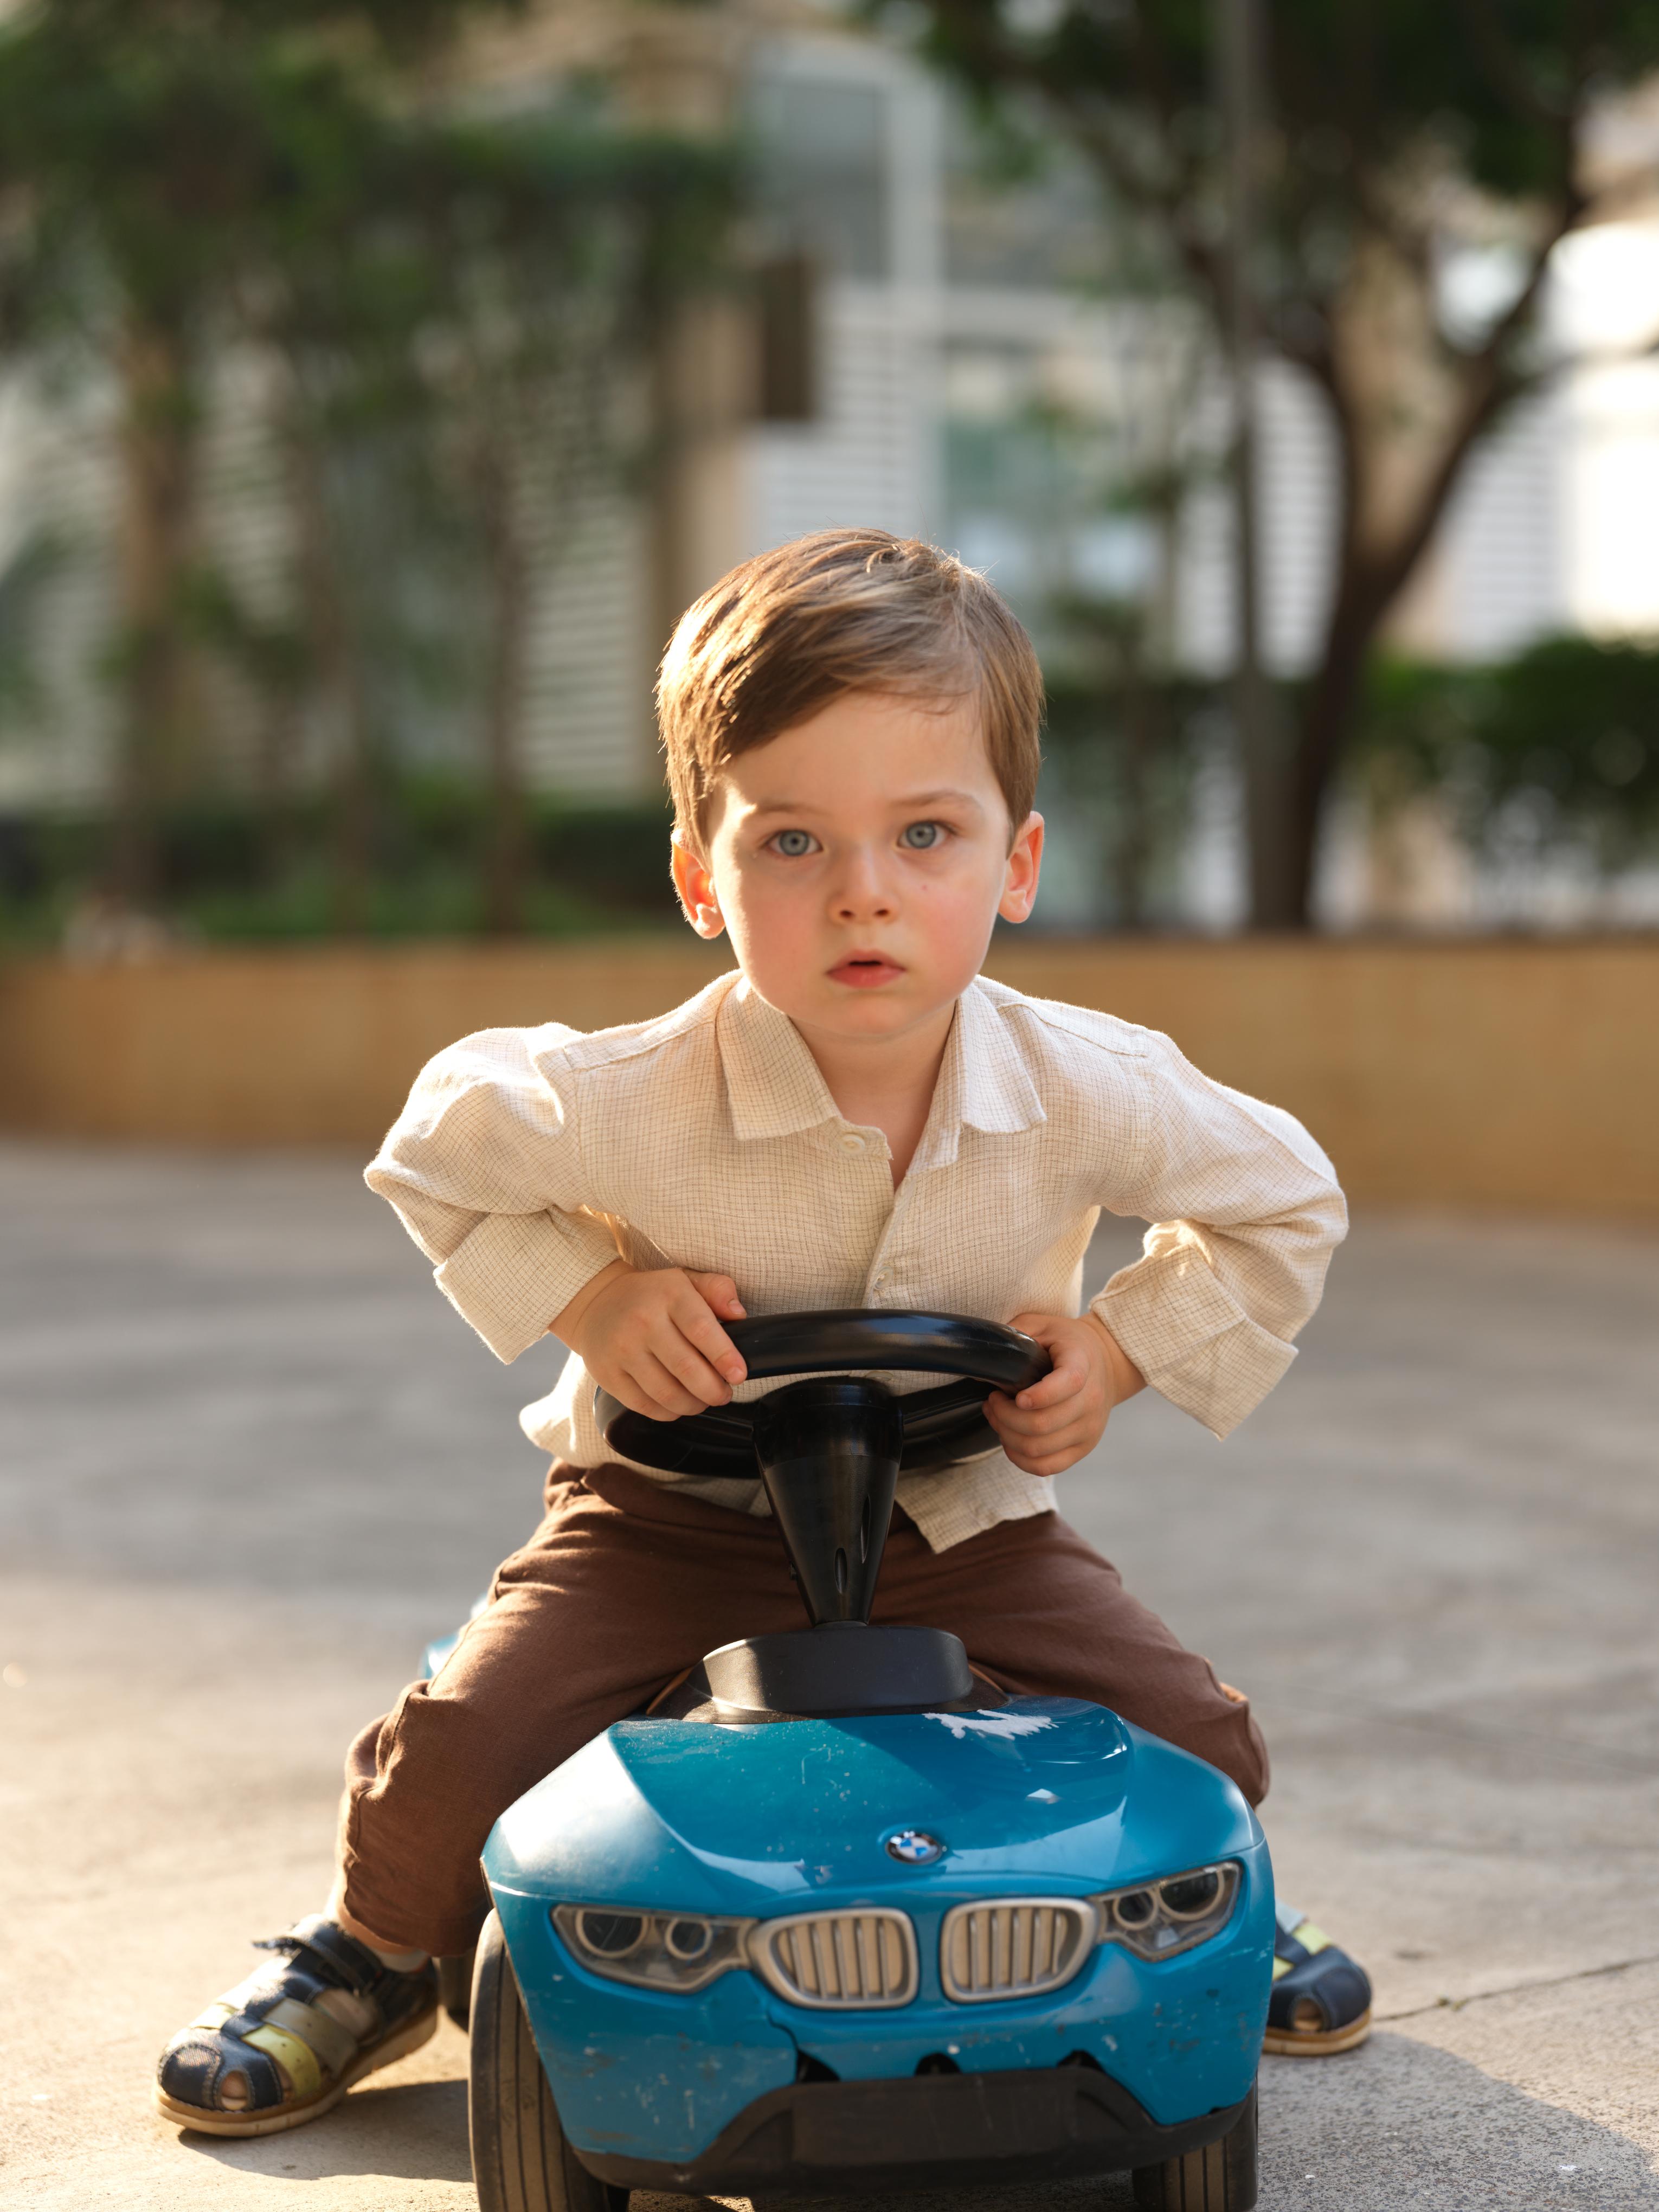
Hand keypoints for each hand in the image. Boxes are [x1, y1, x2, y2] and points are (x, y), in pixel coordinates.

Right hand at [551, 1260, 746, 1420]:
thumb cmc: (651, 1296)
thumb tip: (738, 1314)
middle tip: (724, 1393)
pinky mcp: (607, 1375)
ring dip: (694, 1405)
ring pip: (667, 1393)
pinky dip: (668, 1412)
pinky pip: (644, 1406)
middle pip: (686, 1368)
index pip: (702, 1329)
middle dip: (714, 1390)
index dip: (724, 1357)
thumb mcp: (686, 1279)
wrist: (597, 1304)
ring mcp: (622, 1350)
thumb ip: (717, 1289)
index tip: (739, 1375)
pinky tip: (678, 1405)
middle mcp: (642, 1321)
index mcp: (669, 1294)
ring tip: (703, 1400)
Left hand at [982, 1310, 1144, 1476]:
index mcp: (1082, 1364)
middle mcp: (1091, 1400)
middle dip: (1005, 1416)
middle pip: (1042, 1424)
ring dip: (1007, 1436)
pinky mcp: (1083, 1447)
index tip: (1016, 1396)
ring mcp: (1089, 1428)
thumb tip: (982, 1363)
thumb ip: (1014, 1334)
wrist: (1106, 1363)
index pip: (1068, 1384)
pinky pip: (1047, 1466)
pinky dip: (1020, 1458)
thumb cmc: (1067, 1344)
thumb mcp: (1042, 1324)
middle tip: (993, 1401)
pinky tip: (1010, 1439)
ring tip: (998, 1417)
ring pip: (1039, 1449)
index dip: (1038, 1395)